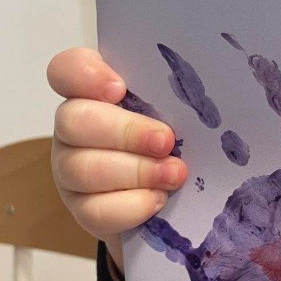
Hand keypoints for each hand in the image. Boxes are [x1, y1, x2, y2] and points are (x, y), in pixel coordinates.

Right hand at [48, 47, 187, 269]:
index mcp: (94, 92)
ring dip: (135, 171)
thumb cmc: (181, 139)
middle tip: (166, 141)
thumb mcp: (182, 109)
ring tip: (175, 174)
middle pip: (74, 121)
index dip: (85, 75)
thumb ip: (181, 92)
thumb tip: (214, 73)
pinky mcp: (83, 210)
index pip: (67, 70)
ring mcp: (71, 170)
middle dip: (125, 132)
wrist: (180, 196)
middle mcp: (75, 128)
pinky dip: (131, 205)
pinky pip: (95, 210)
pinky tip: (159, 199)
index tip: (119, 88)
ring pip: (82, 169)